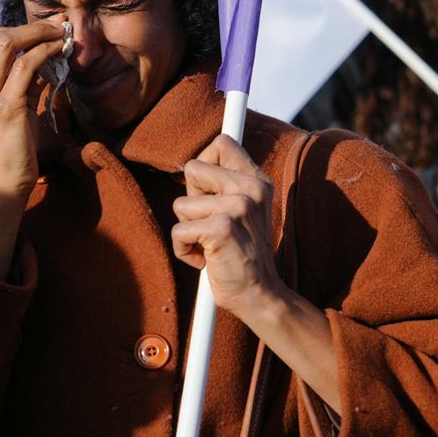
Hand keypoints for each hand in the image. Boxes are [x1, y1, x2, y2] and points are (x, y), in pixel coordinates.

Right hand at [0, 20, 66, 276]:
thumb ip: (14, 76)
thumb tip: (41, 47)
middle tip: (54, 27)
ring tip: (59, 35)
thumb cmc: (6, 143)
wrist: (1, 182)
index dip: (10, 27)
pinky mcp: (5, 107)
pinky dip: (45, 52)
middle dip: (28, 27)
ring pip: (6, 44)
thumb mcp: (1, 104)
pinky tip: (58, 51)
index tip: (37, 29)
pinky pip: (25, 66)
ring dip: (38, 34)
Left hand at [171, 134, 283, 318]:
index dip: (204, 164)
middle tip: (211, 224)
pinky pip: (178, 231)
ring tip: (211, 245)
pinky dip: (184, 250)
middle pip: (192, 168)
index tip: (205, 190)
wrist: (259, 294)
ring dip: (188, 229)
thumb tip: (189, 165)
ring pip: (181, 204)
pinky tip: (206, 260)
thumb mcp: (243, 210)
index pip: (222, 143)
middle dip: (191, 199)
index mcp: (257, 180)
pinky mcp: (221, 228)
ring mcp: (238, 206)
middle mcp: (251, 188)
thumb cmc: (242, 253)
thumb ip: (224, 184)